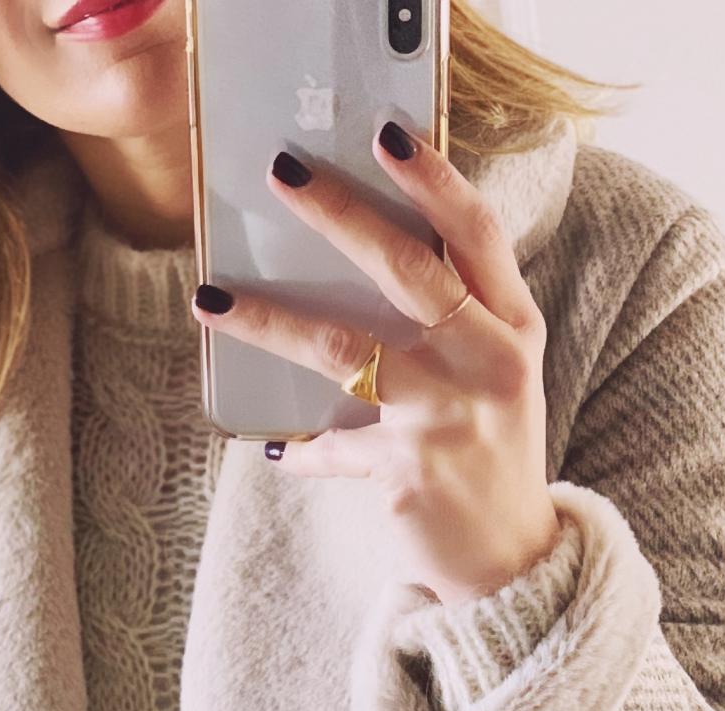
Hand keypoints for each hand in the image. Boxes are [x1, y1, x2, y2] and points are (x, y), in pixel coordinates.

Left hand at [190, 120, 562, 607]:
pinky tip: (275, 448)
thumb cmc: (493, 454)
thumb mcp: (498, 376)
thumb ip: (460, 318)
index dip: (434, 179)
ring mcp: (447, 417)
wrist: (512, 562)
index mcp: (513, 329)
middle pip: (408, 270)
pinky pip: (331, 448)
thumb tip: (371, 252)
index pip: (477, 235)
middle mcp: (487, 363)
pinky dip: (301, 451)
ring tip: (211, 298)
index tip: (385, 134)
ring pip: (344, 348)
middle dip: (340, 214)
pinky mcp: (407, 470)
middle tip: (282, 172)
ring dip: (269, 320)